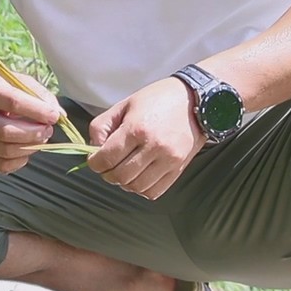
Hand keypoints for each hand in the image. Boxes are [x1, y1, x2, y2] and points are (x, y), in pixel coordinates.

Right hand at [0, 72, 61, 173]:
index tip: (54, 116)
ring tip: (40, 138)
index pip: (13, 103)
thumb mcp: (18, 81)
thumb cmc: (0, 89)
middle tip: (48, 129)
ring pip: (5, 151)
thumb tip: (59, 114)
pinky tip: (26, 150)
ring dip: (30, 148)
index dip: (37, 111)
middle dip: (34, 134)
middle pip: (6, 132)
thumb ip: (40, 94)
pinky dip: (19, 162)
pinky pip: (1, 165)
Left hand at [86, 77, 203, 199]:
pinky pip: (154, 191)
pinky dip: (141, 189)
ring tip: (124, 169)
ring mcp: (168, 160)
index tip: (95, 159)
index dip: (94, 162)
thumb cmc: (158, 99)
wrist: (196, 101)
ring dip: (124, 183)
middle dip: (107, 174)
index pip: (107, 158)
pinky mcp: (179, 169)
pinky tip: (139, 176)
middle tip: (107, 165)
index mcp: (137, 129)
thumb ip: (102, 126)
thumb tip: (94, 148)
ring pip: (136, 187)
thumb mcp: (124, 104)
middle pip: (120, 176)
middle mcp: (154, 147)